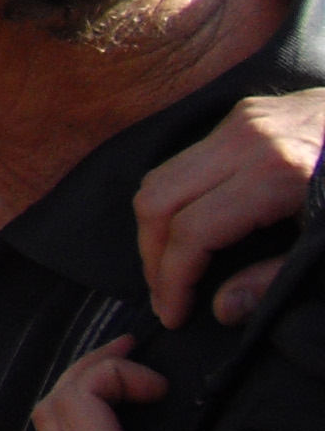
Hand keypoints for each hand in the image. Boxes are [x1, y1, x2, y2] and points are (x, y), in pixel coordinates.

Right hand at [135, 90, 324, 325]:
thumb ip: (277, 278)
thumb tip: (223, 308)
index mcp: (277, 175)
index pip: (192, 230)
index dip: (174, 279)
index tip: (173, 313)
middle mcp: (246, 141)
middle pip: (159, 199)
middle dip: (152, 255)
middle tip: (164, 296)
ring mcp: (240, 122)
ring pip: (161, 176)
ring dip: (155, 227)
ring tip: (170, 268)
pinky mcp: (241, 116)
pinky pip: (184, 160)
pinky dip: (174, 199)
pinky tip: (192, 228)